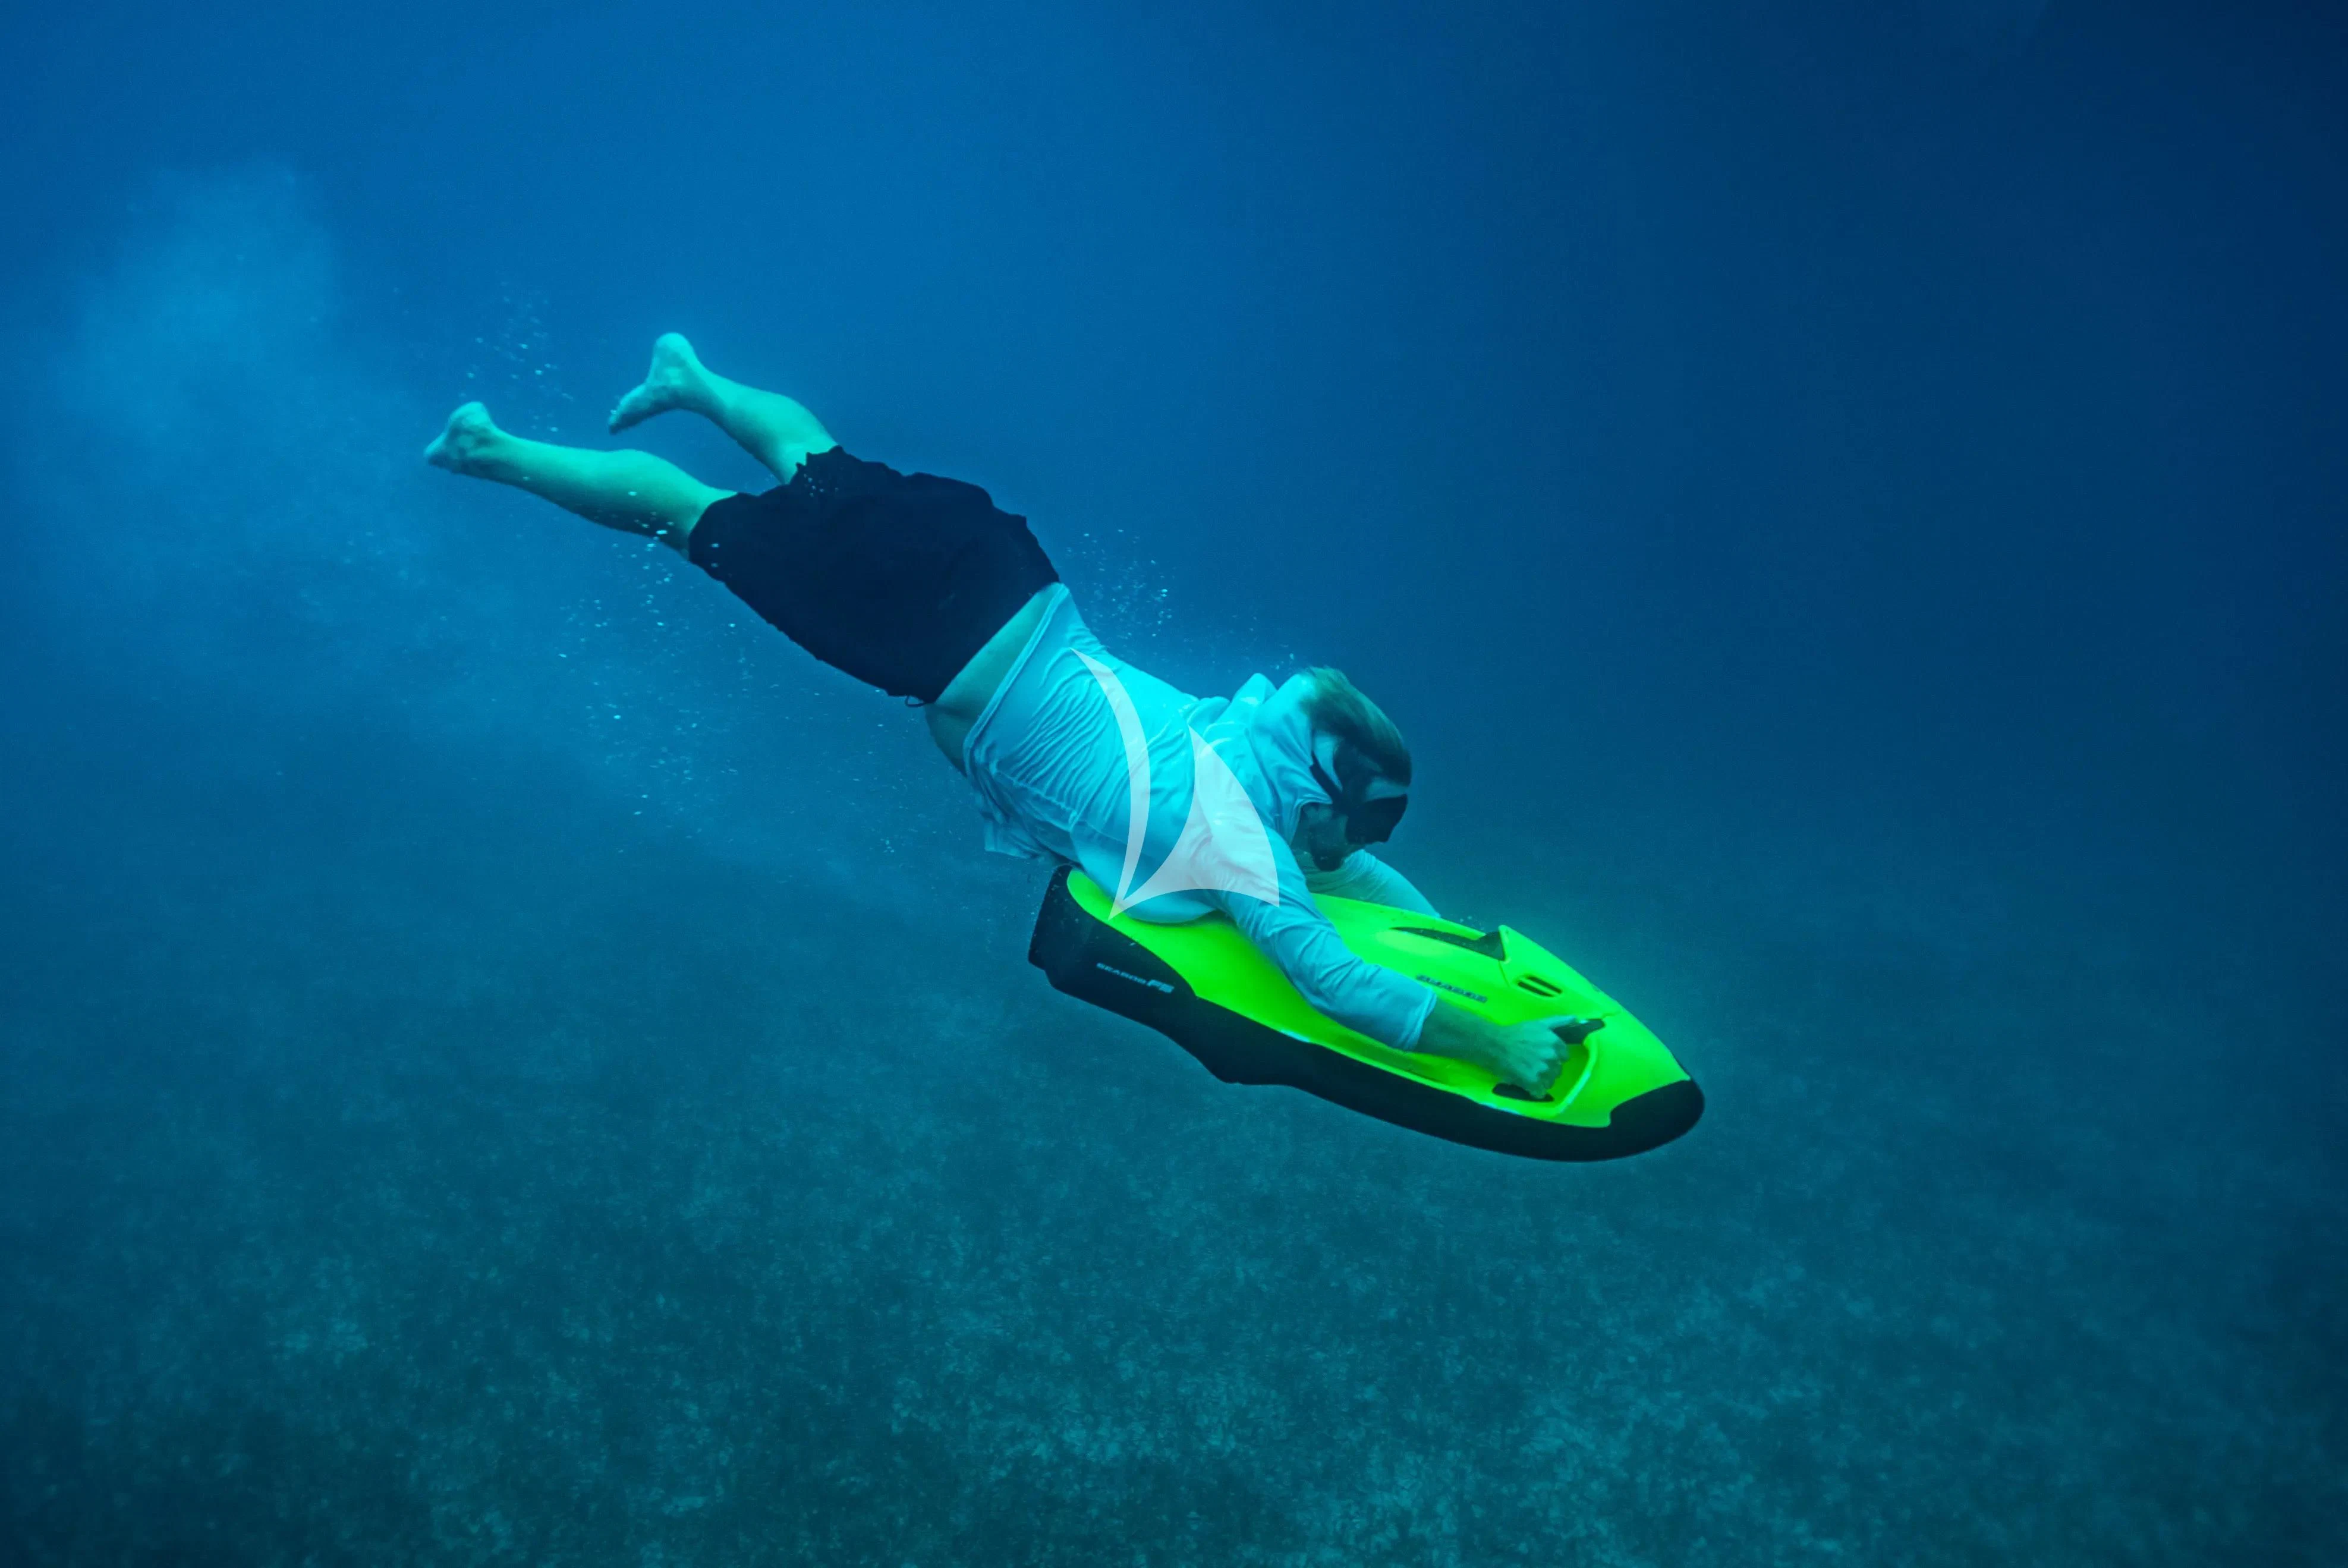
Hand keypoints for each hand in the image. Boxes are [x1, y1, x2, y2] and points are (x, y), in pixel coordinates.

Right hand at [1418, 1006, 1577, 1094]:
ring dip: (1542, 1080)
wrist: (1494, 1044)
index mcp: (1555, 1043)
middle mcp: (1551, 1057)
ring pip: (1550, 1081)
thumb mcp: (1539, 1023)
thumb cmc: (1516, 1033)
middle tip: (1533, 1064)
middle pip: (1558, 1070)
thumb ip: (1559, 1021)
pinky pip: (1540, 1092)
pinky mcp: (1532, 1082)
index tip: (1542, 1055)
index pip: (1564, 1056)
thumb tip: (1576, 1018)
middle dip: (1548, 1068)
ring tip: (1529, 1073)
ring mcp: (1542, 1071)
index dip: (1554, 1056)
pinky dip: (1534, 1090)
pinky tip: (1526, 1083)